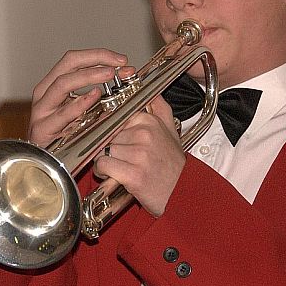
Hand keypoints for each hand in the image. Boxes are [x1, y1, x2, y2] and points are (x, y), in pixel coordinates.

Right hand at [28, 48, 133, 146]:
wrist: (49, 168)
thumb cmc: (69, 137)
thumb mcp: (86, 111)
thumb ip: (103, 93)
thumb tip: (127, 74)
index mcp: (54, 85)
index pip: (74, 60)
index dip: (98, 55)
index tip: (121, 59)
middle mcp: (45, 94)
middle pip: (67, 65)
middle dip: (95, 59)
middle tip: (118, 64)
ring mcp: (42, 111)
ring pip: (62, 84)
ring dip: (89, 76)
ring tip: (109, 75)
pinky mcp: (43, 130)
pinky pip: (61, 114)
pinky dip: (79, 104)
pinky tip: (94, 97)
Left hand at [93, 96, 184, 216]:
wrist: (183, 193)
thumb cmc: (174, 166)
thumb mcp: (171, 131)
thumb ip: (159, 108)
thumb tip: (150, 92)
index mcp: (151, 121)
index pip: (116, 117)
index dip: (113, 131)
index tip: (118, 140)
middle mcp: (145, 134)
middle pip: (108, 134)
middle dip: (110, 146)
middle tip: (121, 158)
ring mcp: (139, 154)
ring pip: (103, 149)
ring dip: (105, 159)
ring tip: (118, 167)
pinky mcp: (132, 173)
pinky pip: (103, 164)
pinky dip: (102, 171)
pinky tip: (112, 175)